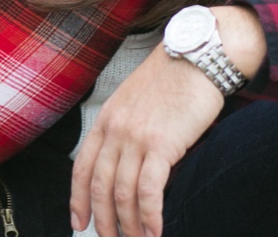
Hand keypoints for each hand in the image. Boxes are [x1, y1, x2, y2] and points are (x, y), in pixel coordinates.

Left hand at [72, 54, 225, 235]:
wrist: (198, 54)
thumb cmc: (175, 75)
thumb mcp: (137, 99)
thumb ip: (127, 128)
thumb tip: (130, 161)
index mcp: (106, 119)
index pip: (82, 168)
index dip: (78, 200)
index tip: (79, 222)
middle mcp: (115, 130)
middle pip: (100, 187)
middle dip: (104, 220)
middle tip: (110, 239)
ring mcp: (137, 138)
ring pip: (123, 193)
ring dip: (128, 224)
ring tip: (136, 240)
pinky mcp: (162, 144)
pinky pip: (150, 190)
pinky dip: (150, 215)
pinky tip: (155, 230)